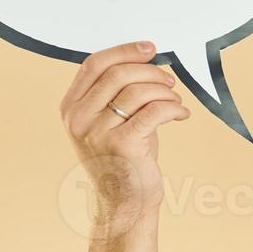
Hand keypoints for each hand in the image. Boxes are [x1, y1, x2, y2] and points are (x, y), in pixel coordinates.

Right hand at [59, 40, 189, 231]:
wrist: (124, 202)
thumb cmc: (122, 160)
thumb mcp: (108, 122)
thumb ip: (115, 93)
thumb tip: (144, 60)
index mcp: (71, 108)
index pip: (94, 64)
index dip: (124, 51)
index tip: (149, 49)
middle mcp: (79, 119)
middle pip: (118, 73)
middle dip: (150, 72)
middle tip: (169, 81)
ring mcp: (97, 132)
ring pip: (138, 91)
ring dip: (165, 92)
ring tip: (175, 101)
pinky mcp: (122, 145)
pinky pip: (154, 111)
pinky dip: (173, 108)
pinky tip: (181, 114)